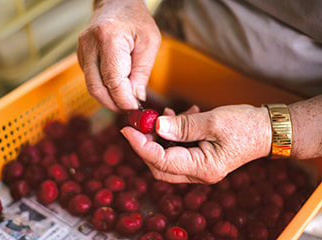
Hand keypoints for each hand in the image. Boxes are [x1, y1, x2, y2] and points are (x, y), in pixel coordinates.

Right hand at [77, 0, 160, 111]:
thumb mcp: (149, 42)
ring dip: (108, 99)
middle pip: (96, 88)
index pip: (113, 79)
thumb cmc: (136, 20)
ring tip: (125, 101)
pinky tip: (116, 90)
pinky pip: (91, 80)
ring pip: (91, 87)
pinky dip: (104, 89)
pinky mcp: (81, 57)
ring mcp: (82, 51)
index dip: (124, 99)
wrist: (116, 3)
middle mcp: (89, 45)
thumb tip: (135, 98)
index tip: (135, 109)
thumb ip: (142, 71)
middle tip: (129, 110)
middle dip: (114, 104)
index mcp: (108, 38)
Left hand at [121, 104, 271, 183]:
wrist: (267, 130)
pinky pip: (177, 151)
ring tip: (168, 114)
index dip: (140, 145)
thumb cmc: (246, 125)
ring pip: (166, 157)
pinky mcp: (200, 158)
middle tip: (142, 122)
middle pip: (159, 165)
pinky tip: (180, 117)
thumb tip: (156, 126)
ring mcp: (199, 168)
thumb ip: (182, 126)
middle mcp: (199, 173)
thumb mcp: (212, 121)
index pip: (161, 161)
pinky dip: (172, 135)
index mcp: (203, 168)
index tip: (126, 129)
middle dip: (146, 144)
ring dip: (160, 137)